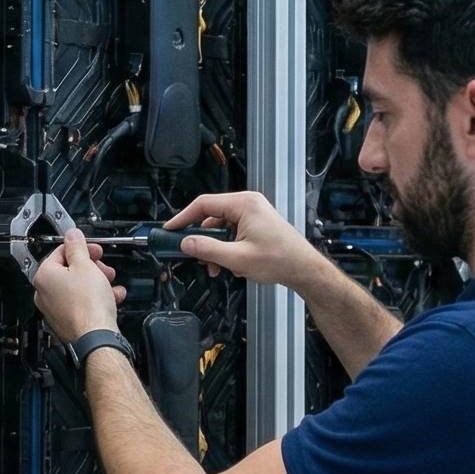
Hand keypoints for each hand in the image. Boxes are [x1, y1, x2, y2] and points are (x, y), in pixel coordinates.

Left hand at [32, 229, 126, 345]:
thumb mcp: (85, 266)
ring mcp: (54, 310)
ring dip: (97, 282)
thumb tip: (72, 235)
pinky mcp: (66, 322)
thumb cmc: (88, 305)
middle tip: (103, 266)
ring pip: (77, 288)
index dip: (80, 248)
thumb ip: (77, 247)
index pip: (59, 252)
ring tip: (110, 283)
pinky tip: (111, 297)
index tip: (93, 248)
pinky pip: (81, 304)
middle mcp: (44, 294)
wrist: (96, 338)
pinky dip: (96, 298)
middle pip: (69, 271)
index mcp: (44, 276)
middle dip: (91, 266)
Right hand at [163, 191, 314, 287]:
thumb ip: (208, 249)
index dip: (183, 217)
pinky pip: (232, 232)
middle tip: (195, 256)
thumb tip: (186, 243)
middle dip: (202, 240)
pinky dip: (226, 247)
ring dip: (215, 248)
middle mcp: (248, 204)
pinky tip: (231, 264)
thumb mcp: (237, 258)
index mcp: (244, 204)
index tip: (170, 229)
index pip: (203, 204)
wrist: (304, 269)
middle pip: (211, 216)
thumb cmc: (280, 260)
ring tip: (217, 268)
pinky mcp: (256, 223)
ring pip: (221, 227)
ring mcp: (253, 213)